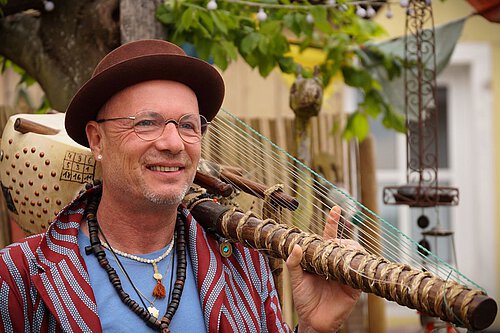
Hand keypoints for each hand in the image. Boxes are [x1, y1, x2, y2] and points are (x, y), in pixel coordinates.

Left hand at [285, 206, 361, 332]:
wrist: (313, 320)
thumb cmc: (304, 299)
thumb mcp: (295, 279)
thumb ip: (294, 262)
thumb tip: (295, 246)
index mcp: (321, 258)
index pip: (329, 237)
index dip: (333, 222)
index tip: (336, 209)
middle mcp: (335, 263)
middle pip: (344, 244)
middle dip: (342, 241)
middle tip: (334, 246)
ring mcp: (345, 273)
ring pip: (355, 255)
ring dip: (350, 250)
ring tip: (342, 253)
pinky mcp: (354, 287)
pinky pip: (359, 272)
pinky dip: (357, 266)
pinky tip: (351, 264)